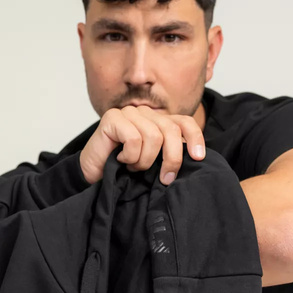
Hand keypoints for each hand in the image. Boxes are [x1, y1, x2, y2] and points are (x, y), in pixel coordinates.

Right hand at [79, 105, 205, 185]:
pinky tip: (120, 160)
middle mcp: (145, 114)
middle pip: (171, 131)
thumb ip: (169, 155)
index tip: (198, 158)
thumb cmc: (122, 171)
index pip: (184, 122)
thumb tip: (194, 159)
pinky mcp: (112, 118)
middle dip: (172, 158)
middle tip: (165, 179)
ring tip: (133, 167)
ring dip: (144, 161)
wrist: (93, 176)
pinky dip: (130, 156)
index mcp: (157, 122)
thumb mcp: (153, 163)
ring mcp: (128, 113)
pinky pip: (134, 138)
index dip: (195, 138)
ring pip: (153, 136)